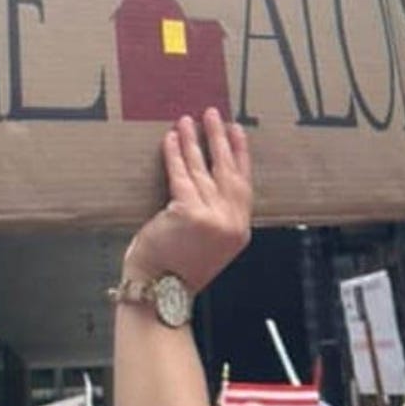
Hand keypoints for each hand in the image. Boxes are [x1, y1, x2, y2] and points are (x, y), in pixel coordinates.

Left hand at [122, 107, 251, 292]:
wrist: (160, 292)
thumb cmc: (178, 268)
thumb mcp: (211, 244)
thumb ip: (217, 215)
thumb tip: (208, 178)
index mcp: (240, 229)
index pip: (244, 182)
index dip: (241, 153)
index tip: (237, 129)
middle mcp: (230, 222)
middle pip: (226, 170)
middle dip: (219, 138)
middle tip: (212, 114)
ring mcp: (212, 218)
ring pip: (201, 170)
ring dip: (193, 141)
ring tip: (186, 121)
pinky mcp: (188, 213)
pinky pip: (180, 176)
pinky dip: (174, 155)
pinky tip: (170, 139)